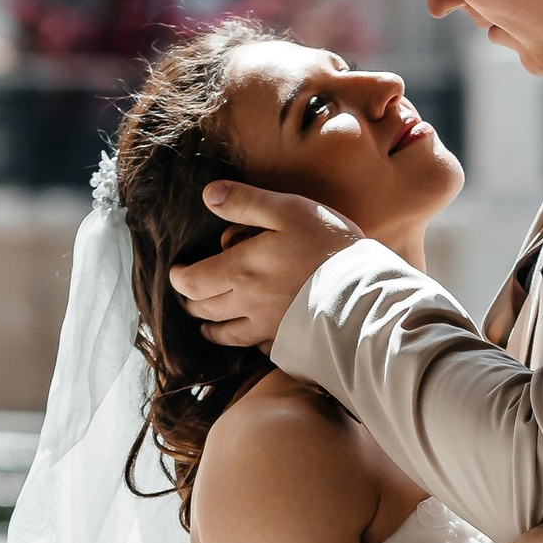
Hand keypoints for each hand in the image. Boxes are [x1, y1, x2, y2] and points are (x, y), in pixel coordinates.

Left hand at [169, 183, 361, 346]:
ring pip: (225, 334)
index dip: (179, 277)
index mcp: (240, 271)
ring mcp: (266, 328)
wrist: (365, 294)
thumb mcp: (289, 210)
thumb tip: (210, 195)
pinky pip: (255, 347)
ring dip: (210, 327)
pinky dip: (244, 342)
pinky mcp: (286, 343)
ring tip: (206, 324)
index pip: (192, 281)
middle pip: (204, 309)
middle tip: (189, 293)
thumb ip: (247, 202)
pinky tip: (249, 337)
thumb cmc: (328, 247)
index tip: (177, 271)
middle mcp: (246, 304)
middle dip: (191, 300)